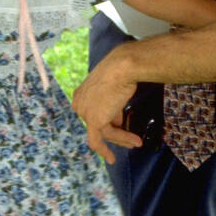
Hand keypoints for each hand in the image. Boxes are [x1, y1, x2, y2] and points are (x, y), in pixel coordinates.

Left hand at [70, 48, 143, 164]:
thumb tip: (118, 122)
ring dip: (122, 140)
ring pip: (103, 133)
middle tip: (129, 141)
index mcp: (80, 95)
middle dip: (116, 134)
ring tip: (136, 143)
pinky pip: (102, 138)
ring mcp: (84, 113)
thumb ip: (112, 107)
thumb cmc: (120, 72)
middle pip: (98, 125)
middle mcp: (78, 105)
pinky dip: (115, 145)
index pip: (94, 114)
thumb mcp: (113, 91)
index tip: (122, 126)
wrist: (122, 67)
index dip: (110, 120)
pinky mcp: (93, 121)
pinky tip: (126, 148)